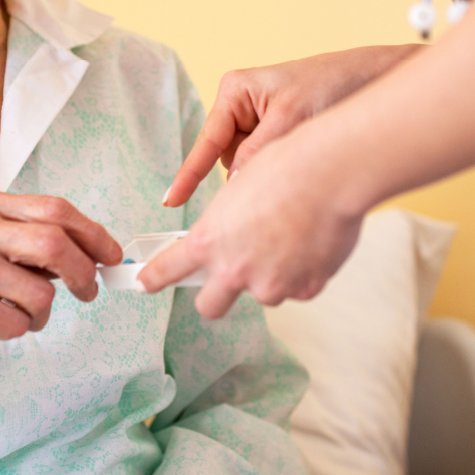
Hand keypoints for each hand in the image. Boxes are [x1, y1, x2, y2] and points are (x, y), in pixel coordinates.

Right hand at [0, 189, 120, 388]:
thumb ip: (33, 240)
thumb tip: (95, 251)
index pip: (54, 209)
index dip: (92, 233)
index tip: (111, 254)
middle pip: (55, 244)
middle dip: (83, 273)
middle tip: (88, 291)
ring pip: (41, 291)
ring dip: (42, 312)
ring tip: (19, 311)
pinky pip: (19, 321)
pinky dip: (18, 328)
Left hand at [142, 127, 363, 317]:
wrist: (330, 174)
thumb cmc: (285, 169)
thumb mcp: (236, 193)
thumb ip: (226, 226)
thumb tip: (232, 239)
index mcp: (209, 240)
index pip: (169, 269)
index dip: (154, 278)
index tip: (144, 283)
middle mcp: (234, 270)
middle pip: (210, 306)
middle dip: (216, 295)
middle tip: (229, 276)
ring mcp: (271, 285)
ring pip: (264, 292)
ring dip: (271, 274)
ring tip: (291, 235)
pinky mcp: (304, 289)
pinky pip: (298, 288)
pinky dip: (303, 272)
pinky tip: (312, 241)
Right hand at [162, 45, 418, 207]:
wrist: (374, 81)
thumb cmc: (334, 85)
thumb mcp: (292, 119)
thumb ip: (259, 154)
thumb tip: (236, 190)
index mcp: (235, 92)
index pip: (207, 141)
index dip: (189, 175)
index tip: (171, 201)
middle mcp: (240, 107)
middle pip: (228, 158)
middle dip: (253, 168)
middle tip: (285, 161)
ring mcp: (258, 123)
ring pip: (247, 167)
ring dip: (270, 169)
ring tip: (303, 148)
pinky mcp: (276, 137)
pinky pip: (265, 166)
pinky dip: (281, 169)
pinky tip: (304, 158)